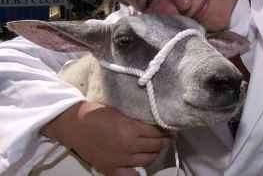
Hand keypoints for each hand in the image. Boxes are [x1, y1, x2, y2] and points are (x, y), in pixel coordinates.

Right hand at [42, 101, 168, 175]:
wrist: (74, 124)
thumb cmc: (95, 114)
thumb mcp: (121, 112)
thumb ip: (137, 120)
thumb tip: (153, 123)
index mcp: (131, 129)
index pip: (156, 132)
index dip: (164, 130)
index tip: (168, 128)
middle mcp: (128, 146)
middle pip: (155, 146)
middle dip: (163, 141)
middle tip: (166, 137)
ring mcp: (120, 160)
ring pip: (147, 160)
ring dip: (155, 153)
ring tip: (157, 148)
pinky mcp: (110, 168)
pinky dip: (139, 171)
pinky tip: (143, 165)